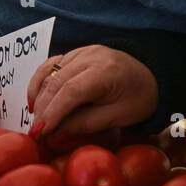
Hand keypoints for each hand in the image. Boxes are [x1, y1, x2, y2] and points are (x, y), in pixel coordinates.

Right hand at [26, 46, 157, 141]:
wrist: (151, 77)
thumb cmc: (137, 99)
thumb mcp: (116, 118)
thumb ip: (83, 124)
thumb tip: (53, 133)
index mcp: (106, 71)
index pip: (71, 92)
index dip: (52, 113)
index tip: (39, 133)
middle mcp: (91, 56)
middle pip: (56, 82)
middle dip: (42, 110)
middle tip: (35, 133)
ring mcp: (81, 52)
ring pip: (49, 74)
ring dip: (38, 98)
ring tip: (36, 120)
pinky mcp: (75, 54)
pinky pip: (50, 67)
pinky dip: (40, 83)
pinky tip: (36, 101)